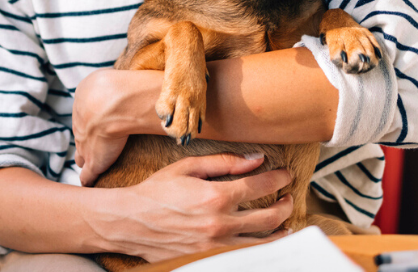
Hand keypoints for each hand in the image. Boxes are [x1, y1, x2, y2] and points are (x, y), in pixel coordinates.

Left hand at [72, 69, 159, 185]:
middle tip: (87, 148)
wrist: (113, 104)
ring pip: (82, 156)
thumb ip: (106, 84)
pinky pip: (87, 176)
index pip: (83, 119)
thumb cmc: (114, 87)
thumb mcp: (102, 78)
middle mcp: (80, 126)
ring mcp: (85, 146)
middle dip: (84, 143)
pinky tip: (89, 184)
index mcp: (82, 106)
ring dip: (85, 161)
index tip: (94, 126)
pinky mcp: (94, 163)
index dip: (90, 123)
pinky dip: (88, 179)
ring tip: (88, 167)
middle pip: (80, 138)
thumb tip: (119, 82)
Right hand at [88, 153, 294, 261]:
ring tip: (285, 222)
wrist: (129, 222)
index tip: (284, 174)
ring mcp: (216, 245)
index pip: (260, 186)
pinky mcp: (209, 258)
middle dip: (285, 204)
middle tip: (288, 196)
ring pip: (263, 242)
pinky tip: (265, 241)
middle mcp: (220, 224)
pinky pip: (245, 255)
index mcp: (215, 196)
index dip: (278, 179)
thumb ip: (224, 163)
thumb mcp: (187, 168)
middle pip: (270, 216)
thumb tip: (256, 160)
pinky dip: (260, 247)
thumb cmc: (155, 192)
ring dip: (280, 230)